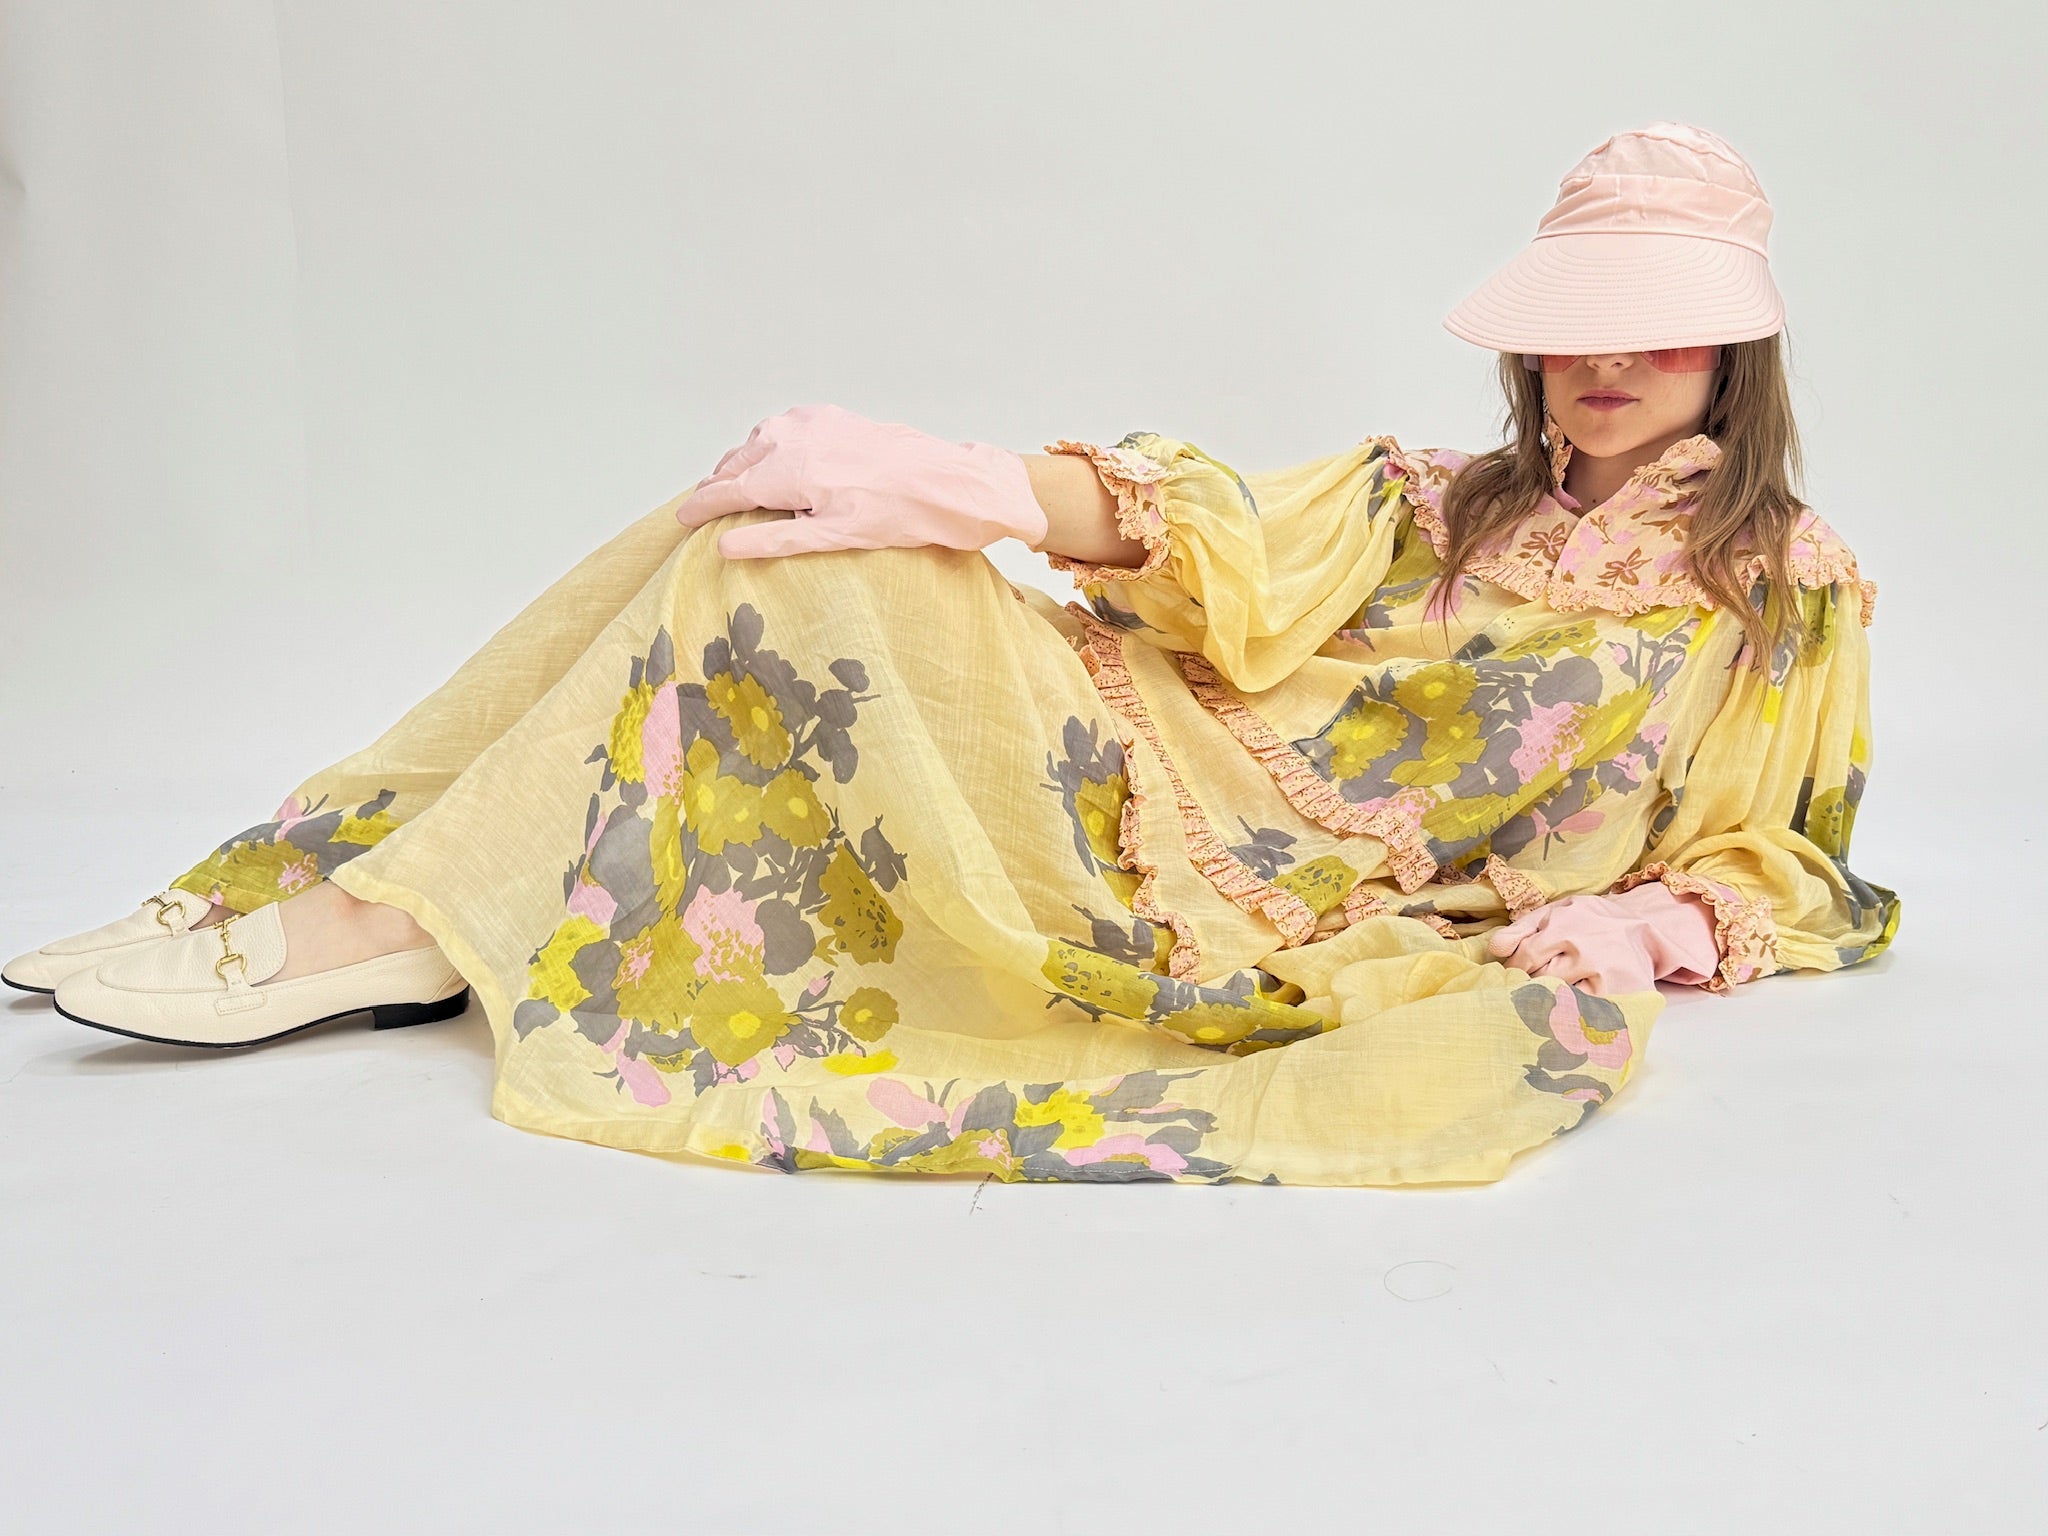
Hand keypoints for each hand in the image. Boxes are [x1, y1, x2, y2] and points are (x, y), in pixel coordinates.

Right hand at [676, 402, 1048, 559]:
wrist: (946, 481)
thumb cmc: (897, 514)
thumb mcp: (832, 537)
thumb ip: (774, 541)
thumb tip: (726, 547)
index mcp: (787, 469)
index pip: (727, 489)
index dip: (701, 506)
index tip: (682, 519)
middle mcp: (792, 437)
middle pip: (737, 462)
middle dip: (718, 485)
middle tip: (703, 507)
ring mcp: (811, 421)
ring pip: (758, 441)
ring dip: (742, 463)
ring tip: (734, 486)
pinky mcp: (830, 416)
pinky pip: (783, 428)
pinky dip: (768, 445)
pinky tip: (774, 460)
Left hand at [1486, 882, 1719, 995]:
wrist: (1644, 928)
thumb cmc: (1591, 921)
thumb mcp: (1556, 911)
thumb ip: (1522, 928)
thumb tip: (1494, 949)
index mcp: (1565, 927)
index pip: (1524, 958)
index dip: (1514, 970)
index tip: (1513, 976)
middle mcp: (1585, 951)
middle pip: (1541, 981)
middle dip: (1530, 987)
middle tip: (1528, 991)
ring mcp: (1605, 976)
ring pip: (1561, 1000)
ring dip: (1549, 1004)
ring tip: (1546, 1004)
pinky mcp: (1622, 995)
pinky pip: (1587, 1013)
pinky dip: (1574, 1016)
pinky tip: (1570, 1013)